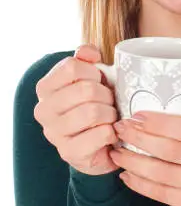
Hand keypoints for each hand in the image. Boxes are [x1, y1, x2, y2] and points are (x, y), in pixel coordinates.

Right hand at [34, 44, 119, 174]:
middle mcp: (43, 110)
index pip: (71, 66)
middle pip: (86, 89)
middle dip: (106, 94)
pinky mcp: (69, 153)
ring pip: (93, 112)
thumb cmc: (94, 105)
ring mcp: (54, 133)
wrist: (96, 146)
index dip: (93, 72)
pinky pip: (101, 134)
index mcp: (45, 87)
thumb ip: (87, 58)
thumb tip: (90, 53)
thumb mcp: (91, 77)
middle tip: (110, 102)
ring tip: (110, 117)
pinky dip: (112, 132)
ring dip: (110, 114)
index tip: (99, 81)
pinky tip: (110, 133)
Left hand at [109, 112, 180, 205]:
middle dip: (139, 139)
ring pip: (163, 173)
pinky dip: (141, 184)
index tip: (135, 116)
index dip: (158, 122)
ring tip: (117, 153)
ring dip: (134, 162)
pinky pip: (163, 194)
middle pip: (171, 150)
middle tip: (120, 130)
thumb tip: (150, 118)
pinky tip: (127, 175)